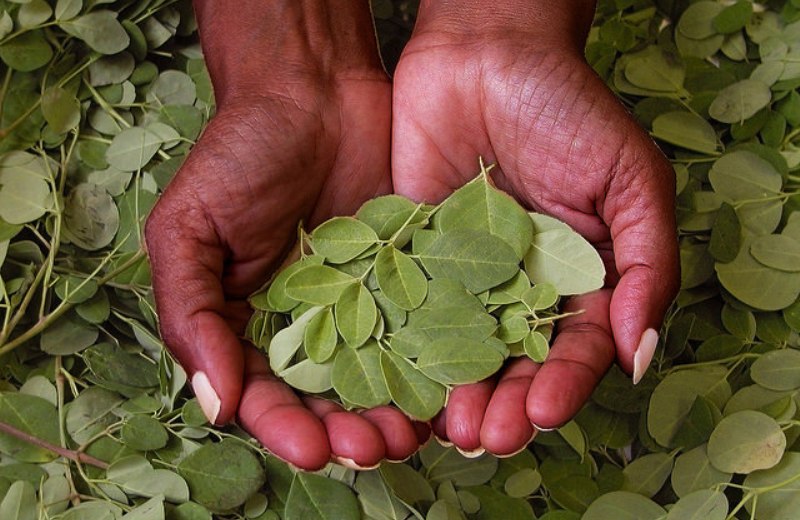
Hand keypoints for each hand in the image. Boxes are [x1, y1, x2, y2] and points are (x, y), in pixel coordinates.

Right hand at [145, 0, 424, 469]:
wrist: (313, 91)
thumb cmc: (239, 153)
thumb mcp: (189, 229)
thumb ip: (191, 313)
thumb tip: (214, 404)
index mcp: (245, 322)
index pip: (261, 393)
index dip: (283, 427)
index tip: (312, 449)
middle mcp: (305, 323)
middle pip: (325, 398)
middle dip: (346, 431)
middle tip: (375, 449)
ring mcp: (360, 304)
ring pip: (378, 375)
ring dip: (392, 411)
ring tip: (413, 434)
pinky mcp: (405, 279)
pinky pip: (419, 330)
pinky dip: (431, 364)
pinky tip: (447, 390)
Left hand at [392, 1, 678, 455]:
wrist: (485, 51)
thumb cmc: (568, 108)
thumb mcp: (630, 179)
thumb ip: (646, 263)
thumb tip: (642, 352)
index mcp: (575, 279)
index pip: (573, 348)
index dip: (564, 384)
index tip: (545, 412)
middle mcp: (515, 287)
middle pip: (512, 363)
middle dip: (504, 404)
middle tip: (486, 437)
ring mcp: (460, 275)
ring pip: (457, 349)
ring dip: (454, 392)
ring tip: (447, 428)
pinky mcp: (409, 255)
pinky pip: (405, 309)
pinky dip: (402, 347)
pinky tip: (396, 381)